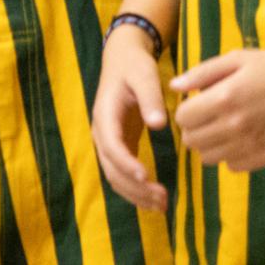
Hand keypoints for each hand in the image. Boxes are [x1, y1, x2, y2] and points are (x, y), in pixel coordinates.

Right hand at [92, 26, 170, 211]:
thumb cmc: (134, 64)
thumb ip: (150, 97)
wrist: (122, 59)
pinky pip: (122, 172)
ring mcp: (109, 141)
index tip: (146, 177)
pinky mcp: (120, 144)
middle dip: (135, 187)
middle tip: (162, 199)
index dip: (127, 163)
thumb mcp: (144, 74)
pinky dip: (136, 188)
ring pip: (115, 176)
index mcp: (105, 115)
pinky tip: (154, 198)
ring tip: (161, 206)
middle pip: (112, 168)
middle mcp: (102, 132)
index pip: (112, 146)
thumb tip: (159, 125)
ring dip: (135, 194)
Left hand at [171, 37, 264, 170]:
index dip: (186, 110)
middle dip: (194, 128)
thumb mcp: (236, 59)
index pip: (183, 118)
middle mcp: (236, 126)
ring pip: (208, 157)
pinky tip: (241, 137)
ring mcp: (252, 145)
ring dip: (209, 143)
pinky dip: (230, 154)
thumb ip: (201, 73)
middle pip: (192, 141)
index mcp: (225, 98)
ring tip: (224, 126)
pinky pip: (232, 166)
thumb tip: (173, 86)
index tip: (197, 103)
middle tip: (208, 115)